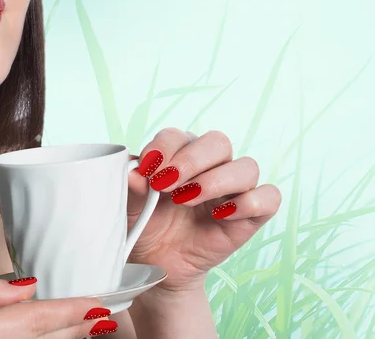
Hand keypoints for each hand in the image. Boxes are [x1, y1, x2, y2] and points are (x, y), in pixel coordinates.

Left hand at [127, 128, 281, 293]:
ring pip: (247, 167)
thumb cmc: (145, 224)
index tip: (147, 169)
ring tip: (186, 200)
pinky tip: (219, 215)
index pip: (178, 136)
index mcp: (180, 153)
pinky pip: (269, 198)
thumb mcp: (130, 206)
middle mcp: (210, 165)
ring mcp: (234, 189)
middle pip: (218, 142)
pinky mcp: (251, 215)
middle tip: (165, 184)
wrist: (158, 262)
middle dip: (191, 160)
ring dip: (216, 180)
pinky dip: (249, 202)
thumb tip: (132, 171)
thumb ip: (132, 186)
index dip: (164, 148)